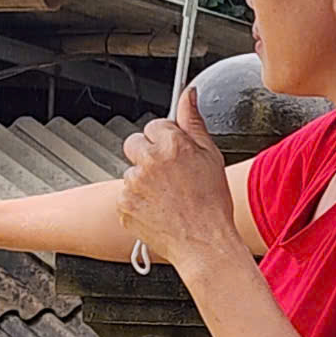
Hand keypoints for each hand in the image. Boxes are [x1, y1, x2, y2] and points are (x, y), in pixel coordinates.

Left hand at [118, 87, 238, 271]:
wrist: (204, 243)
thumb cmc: (212, 203)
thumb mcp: (211, 156)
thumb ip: (193, 122)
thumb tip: (188, 94)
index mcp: (172, 145)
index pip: (154, 125)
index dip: (165, 140)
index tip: (175, 155)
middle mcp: (149, 161)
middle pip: (134, 143)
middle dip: (147, 155)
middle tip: (168, 175)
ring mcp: (133, 183)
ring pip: (131, 171)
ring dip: (143, 180)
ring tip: (167, 197)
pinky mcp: (123, 204)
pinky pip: (124, 195)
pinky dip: (136, 201)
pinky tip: (158, 210)